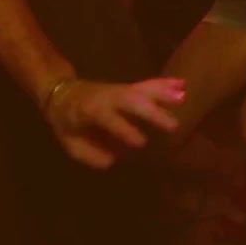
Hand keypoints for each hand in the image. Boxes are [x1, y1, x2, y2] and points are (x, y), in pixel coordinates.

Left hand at [43, 78, 185, 168]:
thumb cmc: (67, 121)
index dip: (124, 129)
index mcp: (90, 110)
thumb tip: (113, 160)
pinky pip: (148, 84)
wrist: (62, 93)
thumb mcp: (70, 142)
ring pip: (142, 88)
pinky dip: (166, 84)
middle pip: (131, 100)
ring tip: (183, 97)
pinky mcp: (128, 88)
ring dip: (164, 93)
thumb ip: (90, 153)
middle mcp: (108, 96)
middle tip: (172, 125)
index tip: (141, 142)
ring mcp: (120, 90)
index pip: (108, 117)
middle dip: (152, 111)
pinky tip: (183, 84)